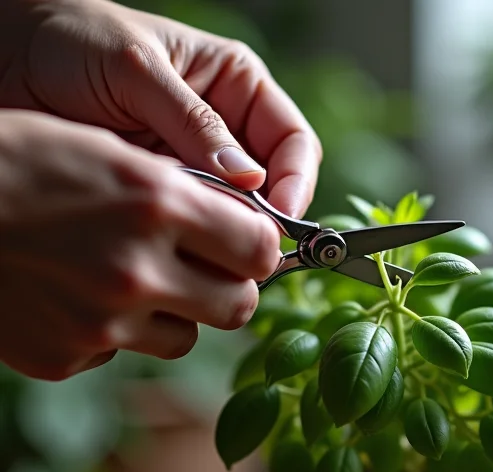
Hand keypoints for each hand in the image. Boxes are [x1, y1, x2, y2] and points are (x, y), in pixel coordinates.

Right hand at [0, 110, 280, 380]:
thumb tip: (243, 229)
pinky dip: (114, 333)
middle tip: (205, 270)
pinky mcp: (67, 357)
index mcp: (155, 203)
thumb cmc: (14, 162)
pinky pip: (123, 354)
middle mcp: (136, 270)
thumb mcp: (104, 151)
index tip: (247, 244)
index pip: (261, 249)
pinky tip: (77, 297)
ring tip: (131, 280)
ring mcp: (101, 324)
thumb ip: (182, 192)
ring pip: (187, 338)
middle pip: (239, 306)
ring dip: (174, 314)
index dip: (258, 247)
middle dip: (229, 288)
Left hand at [1, 0, 321, 216]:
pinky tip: (172, 240)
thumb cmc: (72, 39)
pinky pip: (194, 225)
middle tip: (244, 245)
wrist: (6, 58)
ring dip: (223, 231)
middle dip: (263, 217)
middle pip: (272, 187)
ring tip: (196, 236)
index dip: (296, 181)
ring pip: (235, 214)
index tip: (280, 216)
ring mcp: (195, 168)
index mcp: (236, 88)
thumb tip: (251, 181)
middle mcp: (225, 132)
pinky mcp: (166, 196)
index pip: (293, 142)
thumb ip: (196, 124)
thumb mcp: (138, 71)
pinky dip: (190, 239)